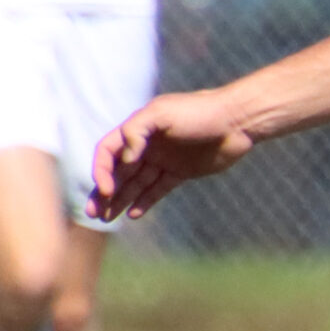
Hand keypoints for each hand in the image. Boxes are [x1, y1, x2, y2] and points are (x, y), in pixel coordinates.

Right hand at [88, 87, 256, 222]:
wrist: (236, 121)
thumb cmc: (199, 111)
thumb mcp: (162, 113)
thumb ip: (136, 130)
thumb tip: (125, 159)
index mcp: (138, 129)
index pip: (108, 151)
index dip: (102, 170)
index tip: (106, 190)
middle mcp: (147, 145)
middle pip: (118, 172)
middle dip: (105, 192)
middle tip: (93, 214)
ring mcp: (164, 159)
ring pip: (136, 183)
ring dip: (121, 200)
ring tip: (107, 219)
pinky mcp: (180, 172)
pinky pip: (157, 189)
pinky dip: (145, 201)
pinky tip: (133, 214)